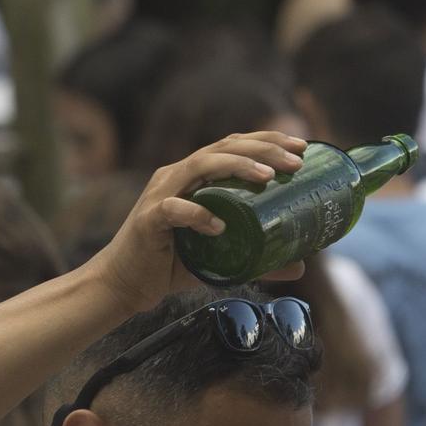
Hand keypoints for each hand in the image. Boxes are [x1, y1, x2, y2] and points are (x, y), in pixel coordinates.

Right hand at [86, 131, 306, 313]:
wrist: (124, 285)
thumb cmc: (170, 266)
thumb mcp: (222, 259)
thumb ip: (257, 259)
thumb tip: (300, 265)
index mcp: (194, 177)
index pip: (233, 146)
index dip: (266, 141)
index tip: (300, 147)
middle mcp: (177, 176)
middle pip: (223, 148)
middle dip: (262, 148)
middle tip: (295, 160)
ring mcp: (161, 194)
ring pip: (201, 165)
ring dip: (237, 166)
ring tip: (267, 176)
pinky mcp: (149, 219)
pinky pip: (175, 209)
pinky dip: (198, 214)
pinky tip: (219, 227)